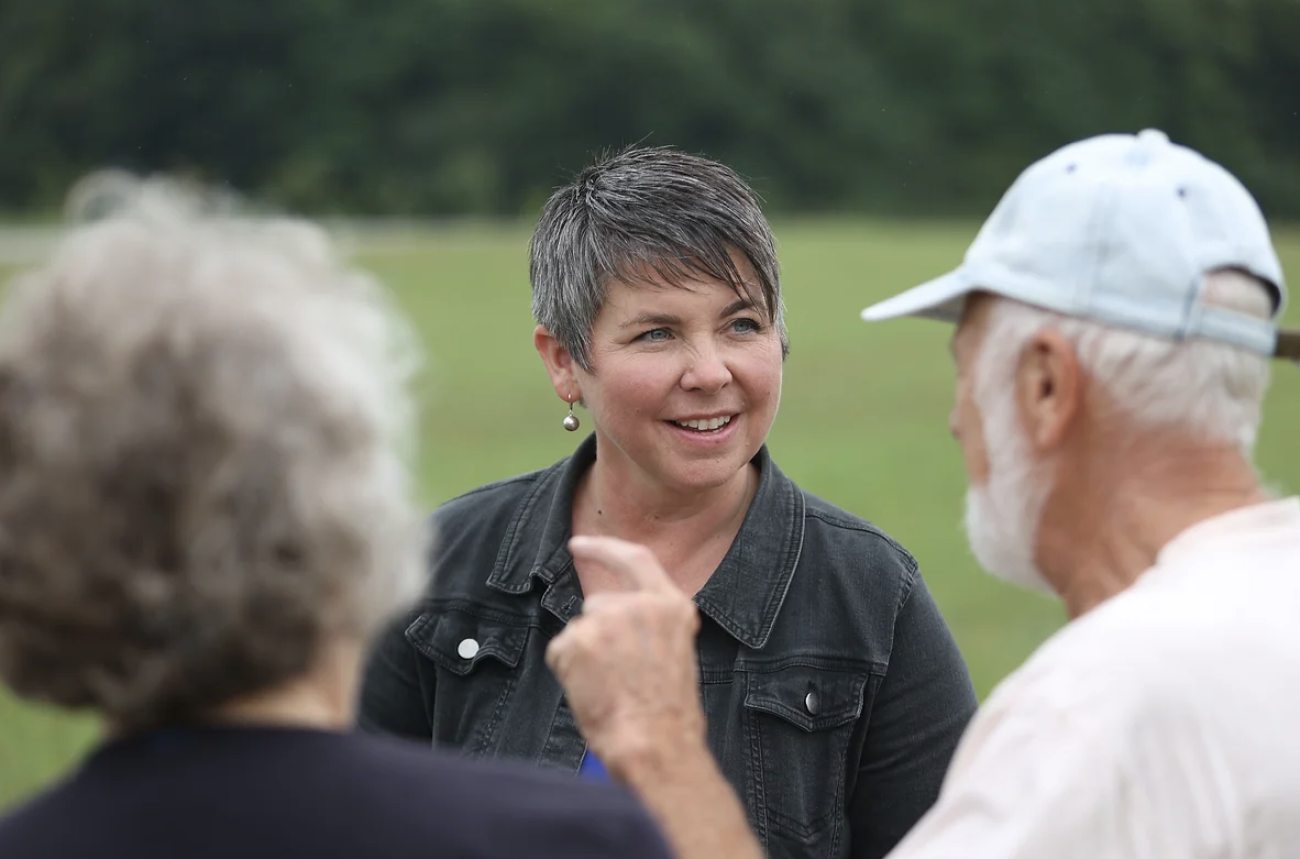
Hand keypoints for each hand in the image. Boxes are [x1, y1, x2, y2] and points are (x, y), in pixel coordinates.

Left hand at [545, 536, 706, 778]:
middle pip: (598, 604)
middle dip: (596, 632)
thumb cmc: (668, 713)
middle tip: (613, 675)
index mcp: (671, 607)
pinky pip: (561, 651)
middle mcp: (639, 605)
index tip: (580, 545)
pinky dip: (569, 671)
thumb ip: (651, 626)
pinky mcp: (578, 639)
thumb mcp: (675, 653)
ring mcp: (607, 619)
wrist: (655, 743)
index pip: (635, 559)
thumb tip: (615, 623)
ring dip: (584, 655)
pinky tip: (592, 692)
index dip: (604, 549)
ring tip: (609, 688)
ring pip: (579, 630)